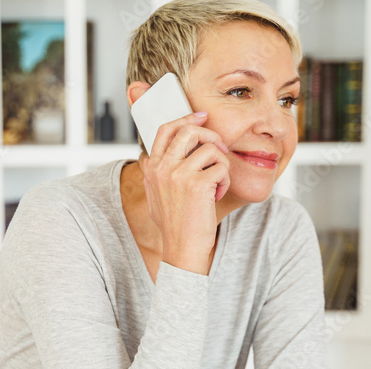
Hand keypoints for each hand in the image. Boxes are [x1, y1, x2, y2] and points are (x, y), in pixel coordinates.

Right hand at [140, 111, 229, 273]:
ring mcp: (178, 174)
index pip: (166, 129)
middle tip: (219, 151)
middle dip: (210, 136)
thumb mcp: (154, 196)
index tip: (202, 116)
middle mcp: (162, 167)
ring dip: (220, 166)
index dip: (186, 118)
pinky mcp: (197, 183)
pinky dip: (224, 181)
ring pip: (211, 149)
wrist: (182, 249)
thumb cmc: (174, 225)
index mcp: (152, 168)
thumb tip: (146, 156)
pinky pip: (221, 167)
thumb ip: (152, 174)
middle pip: (190, 130)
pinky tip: (216, 196)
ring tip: (215, 184)